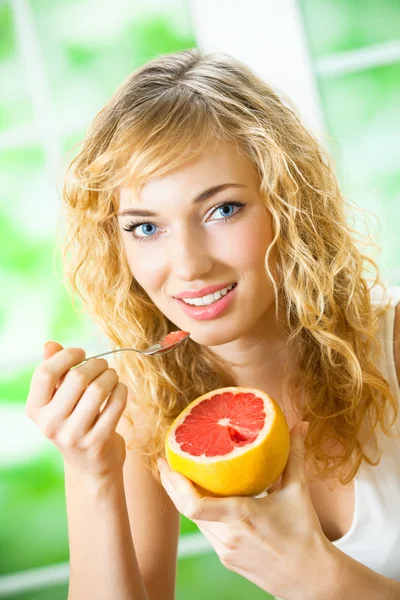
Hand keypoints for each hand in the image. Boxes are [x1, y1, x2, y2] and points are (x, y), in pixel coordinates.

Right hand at [25, 341, 128, 479]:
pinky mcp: (97, 442)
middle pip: (76, 377)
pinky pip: (116, 404)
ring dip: (111, 376)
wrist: (90, 464)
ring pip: (98, 389)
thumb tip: (50, 344)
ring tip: (112, 377)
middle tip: (103, 366)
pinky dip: (121, 391)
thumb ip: (54, 373)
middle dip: (96, 364)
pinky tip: (120, 390)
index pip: (45, 373)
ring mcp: (73, 435)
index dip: (66, 356)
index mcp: (36, 410)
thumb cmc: (75, 422)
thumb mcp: (59, 400)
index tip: (81, 353)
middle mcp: (50, 424)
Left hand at [158, 421, 339, 599]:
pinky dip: (200, 513)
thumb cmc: (305, 534)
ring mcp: (225, 551)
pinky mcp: (227, 559)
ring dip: (183, 499)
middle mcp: (228, 536)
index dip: (176, 485)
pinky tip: (201, 498)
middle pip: (186, 510)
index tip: (167, 462)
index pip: (194, 505)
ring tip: (177, 474)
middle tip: (164, 460)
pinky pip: (206, 531)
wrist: (311, 579)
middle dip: (171, 485)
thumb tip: (301, 424)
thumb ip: (295, 455)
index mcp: (241, 516)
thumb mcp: (299, 491)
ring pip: (195, 521)